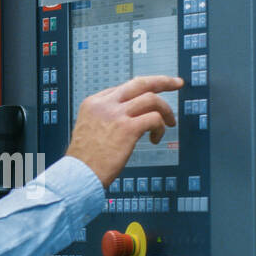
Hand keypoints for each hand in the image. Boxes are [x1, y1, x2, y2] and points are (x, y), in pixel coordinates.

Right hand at [64, 75, 181, 187]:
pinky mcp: (128, 128)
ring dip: (166, 110)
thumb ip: (105, 120)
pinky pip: (154, 118)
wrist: (79, 174)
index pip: (124, 88)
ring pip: (151, 98)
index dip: (141, 93)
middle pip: (140, 82)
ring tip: (169, 123)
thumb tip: (128, 120)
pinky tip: (156, 138)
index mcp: (94, 103)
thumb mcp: (89, 130)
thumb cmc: (84, 160)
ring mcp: (116, 114)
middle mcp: (105, 104)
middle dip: (163, 81)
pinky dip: (160, 127)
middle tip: (177, 83)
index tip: (151, 98)